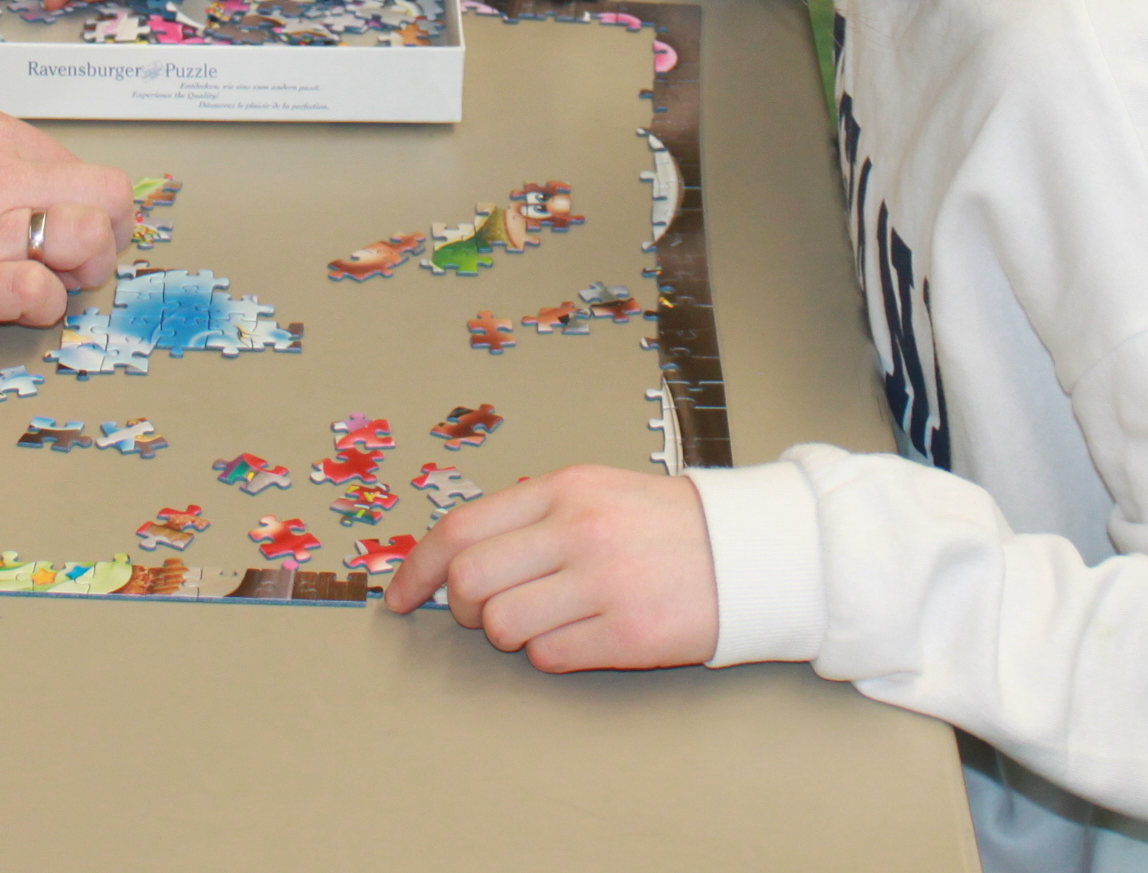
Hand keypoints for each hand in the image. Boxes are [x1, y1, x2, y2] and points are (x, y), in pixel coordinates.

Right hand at [0, 104, 129, 332]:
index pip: (82, 167)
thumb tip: (27, 192)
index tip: (66, 227)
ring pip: (92, 239)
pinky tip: (11, 302)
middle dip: (108, 234)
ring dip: (83, 270)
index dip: (86, 205)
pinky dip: (41, 306)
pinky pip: (42, 293)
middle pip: (111, 196)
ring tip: (47, 280)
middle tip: (73, 260)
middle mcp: (4, 173)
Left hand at [384, 465, 720, 671]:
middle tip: (480, 612)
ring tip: (544, 618)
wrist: (747, 550)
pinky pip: (549, 657)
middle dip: (459, 608)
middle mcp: (578, 531)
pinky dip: (550, 653)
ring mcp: (603, 583)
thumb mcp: (592, 490)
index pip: (460, 529)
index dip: (417, 569)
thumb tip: (453, 557)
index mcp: (562, 489)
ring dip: (509, 632)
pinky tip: (580, 633)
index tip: (399, 597)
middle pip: (470, 582)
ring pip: (503, 625)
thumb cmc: (660, 523)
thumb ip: (528, 515)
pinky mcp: (628, 634)